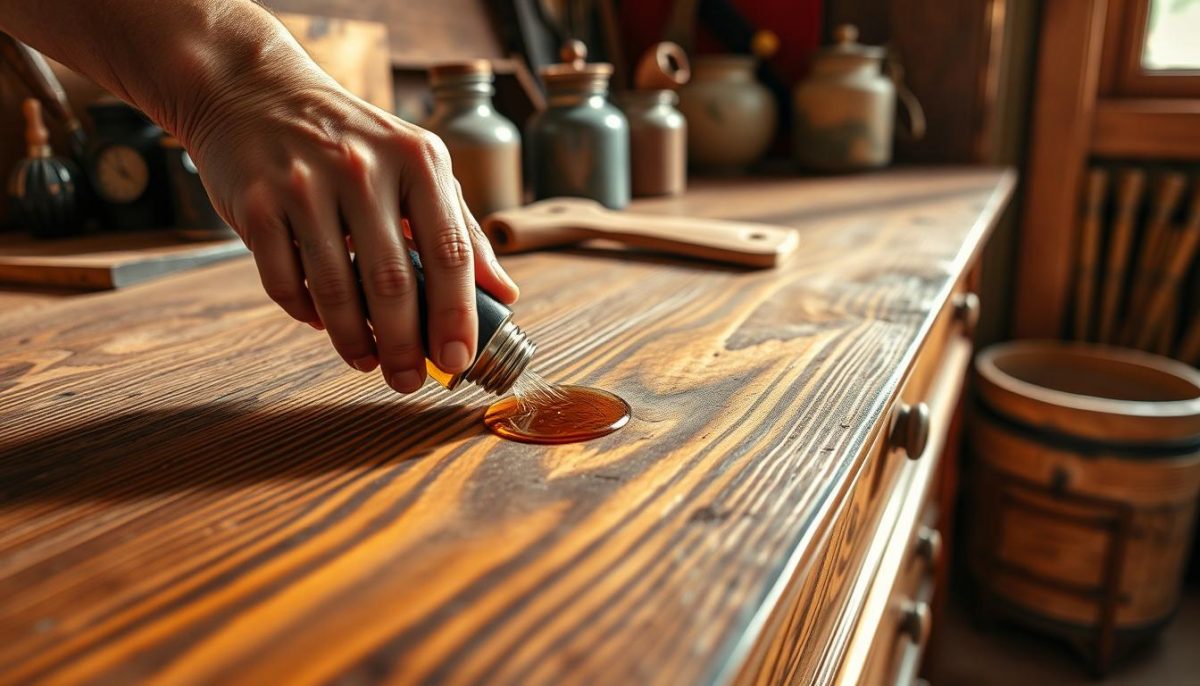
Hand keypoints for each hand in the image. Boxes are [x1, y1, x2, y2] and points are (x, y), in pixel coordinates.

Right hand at [184, 48, 518, 393]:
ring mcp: (304, 185)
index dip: (457, 316)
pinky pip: (285, 282)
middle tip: (409, 380)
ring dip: (356, 342)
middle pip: (393, 282)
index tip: (459, 360)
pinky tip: (323, 323)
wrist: (254, 91)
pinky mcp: (256, 205)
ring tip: (369, 363)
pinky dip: (307, 314)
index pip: (449, 253)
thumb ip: (462, 229)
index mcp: (418, 159)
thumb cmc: (351, 139)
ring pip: (336, 291)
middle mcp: (362, 167)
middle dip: (406, 346)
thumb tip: (505, 293)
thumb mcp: (417, 166)